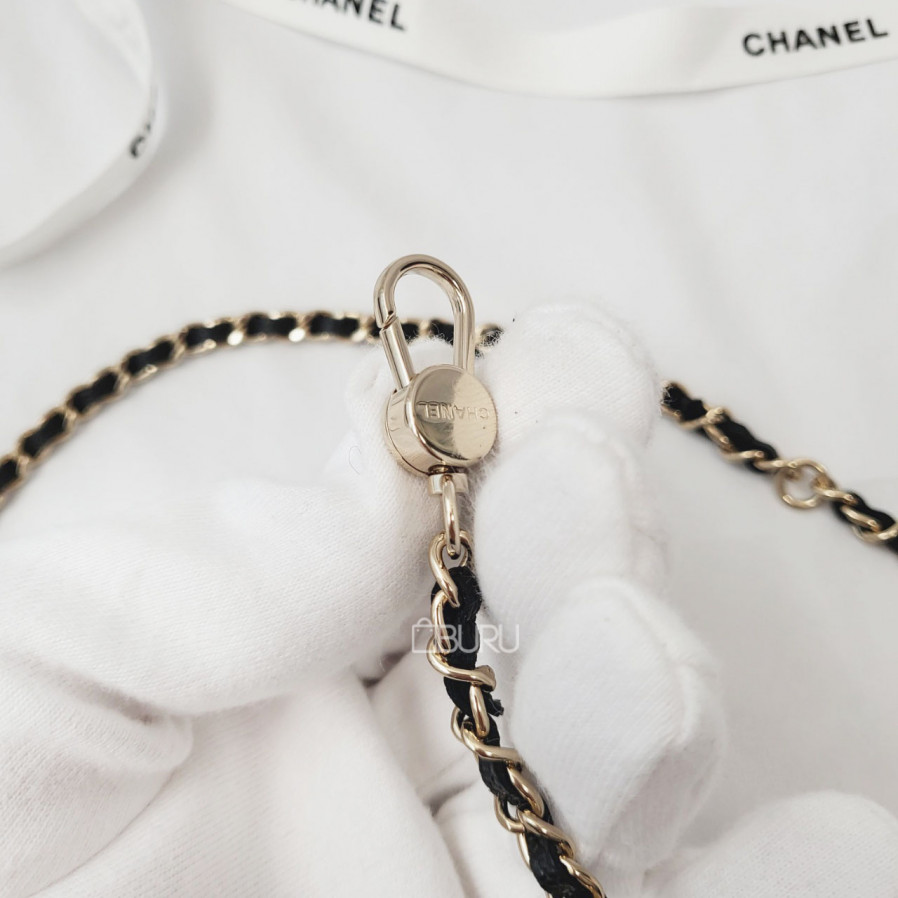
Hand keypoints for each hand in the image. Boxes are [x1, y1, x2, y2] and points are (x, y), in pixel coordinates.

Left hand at [1, 305, 894, 896]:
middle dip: (584, 532)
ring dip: (655, 687)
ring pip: (611, 757)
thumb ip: (208, 571)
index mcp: (309, 631)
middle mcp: (404, 725)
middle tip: (576, 488)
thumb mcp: (52, 651)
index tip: (566, 363)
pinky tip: (837, 840)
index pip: (450, 508)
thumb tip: (378, 498)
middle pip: (548, 612)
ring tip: (637, 651)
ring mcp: (463, 847)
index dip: (520, 424)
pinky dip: (774, 879)